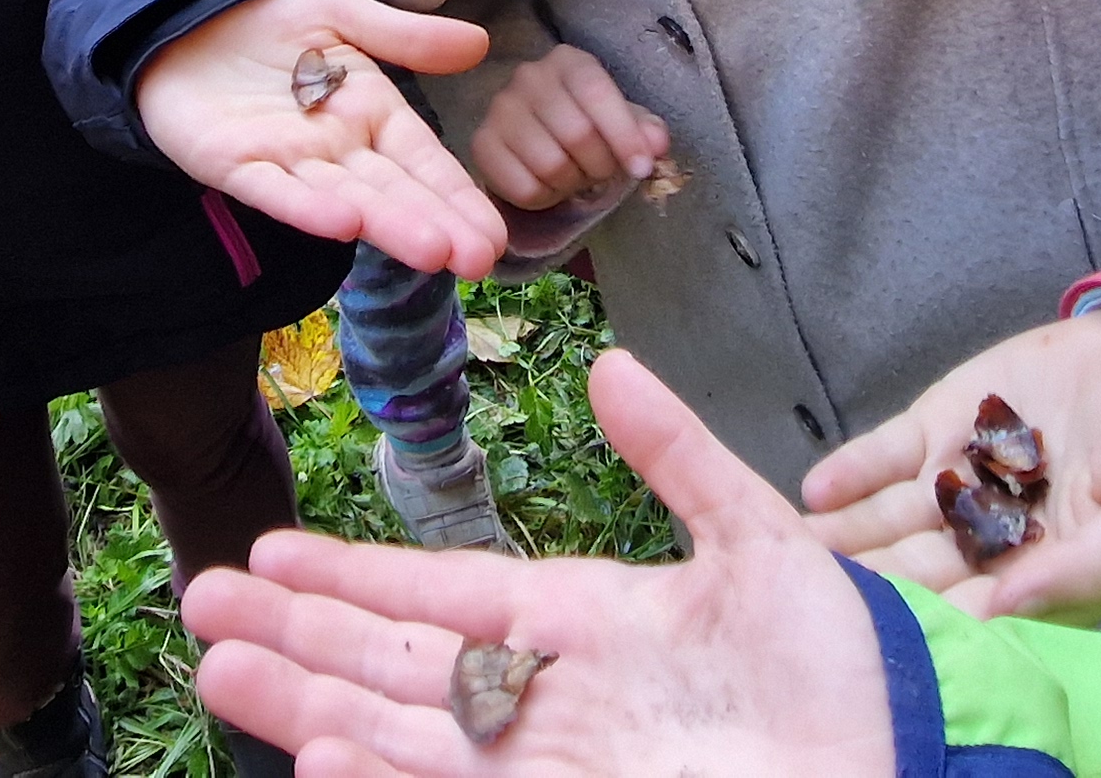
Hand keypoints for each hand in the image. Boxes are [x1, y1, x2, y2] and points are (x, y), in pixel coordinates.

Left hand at [138, 0, 506, 278]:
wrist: (184, 11)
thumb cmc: (267, 19)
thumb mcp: (341, 14)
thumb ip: (404, 36)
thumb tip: (479, 42)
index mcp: (368, 112)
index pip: (422, 160)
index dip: (457, 197)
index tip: (493, 236)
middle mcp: (334, 148)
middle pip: (392, 190)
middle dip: (436, 224)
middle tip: (477, 260)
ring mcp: (286, 162)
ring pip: (345, 198)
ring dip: (386, 224)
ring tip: (432, 251)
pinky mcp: (234, 165)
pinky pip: (275, 190)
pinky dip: (308, 207)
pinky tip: (343, 223)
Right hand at [187, 350, 891, 776]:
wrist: (901, 763)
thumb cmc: (847, 663)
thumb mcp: (761, 544)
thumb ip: (680, 460)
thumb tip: (609, 364)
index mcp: (585, 620)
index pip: (438, 594)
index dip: (352, 575)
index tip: (266, 554)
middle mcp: (550, 700)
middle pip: (393, 666)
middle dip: (295, 641)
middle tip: (200, 613)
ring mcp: (553, 765)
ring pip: (402, 734)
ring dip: (308, 707)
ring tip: (219, 671)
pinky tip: (320, 756)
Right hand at [464, 47, 666, 212]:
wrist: (538, 137)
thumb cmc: (587, 124)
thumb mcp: (623, 121)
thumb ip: (645, 131)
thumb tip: (656, 144)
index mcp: (569, 62)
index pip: (596, 92)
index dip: (624, 135)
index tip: (642, 168)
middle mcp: (529, 77)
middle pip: (576, 133)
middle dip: (600, 164)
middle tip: (603, 172)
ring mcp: (500, 110)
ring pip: (550, 164)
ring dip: (572, 182)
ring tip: (575, 174)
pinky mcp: (482, 144)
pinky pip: (523, 188)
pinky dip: (545, 197)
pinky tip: (549, 184)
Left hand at [798, 307, 1100, 622]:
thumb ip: (1085, 572)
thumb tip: (1006, 609)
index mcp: (1043, 579)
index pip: (971, 610)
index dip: (924, 619)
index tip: (878, 627)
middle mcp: (993, 540)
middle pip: (917, 572)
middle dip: (866, 582)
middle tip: (809, 595)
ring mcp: (963, 479)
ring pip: (890, 520)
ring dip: (844, 536)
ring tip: (794, 547)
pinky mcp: (945, 424)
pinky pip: (889, 454)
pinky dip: (853, 471)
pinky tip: (818, 489)